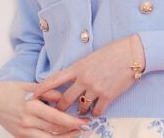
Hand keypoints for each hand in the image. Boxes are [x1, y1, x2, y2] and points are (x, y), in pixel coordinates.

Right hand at [0, 80, 91, 136]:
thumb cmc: (13, 90)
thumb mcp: (32, 86)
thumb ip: (49, 92)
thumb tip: (64, 97)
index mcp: (32, 107)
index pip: (57, 118)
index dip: (72, 122)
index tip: (84, 121)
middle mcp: (28, 122)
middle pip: (55, 130)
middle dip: (72, 130)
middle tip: (86, 127)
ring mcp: (23, 131)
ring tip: (77, 133)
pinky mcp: (20, 136)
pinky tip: (61, 136)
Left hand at [29, 34, 145, 117]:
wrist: (131, 53)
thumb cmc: (113, 50)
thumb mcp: (92, 56)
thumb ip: (81, 67)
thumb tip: (73, 76)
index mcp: (78, 66)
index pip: (54, 79)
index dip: (41, 89)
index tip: (31, 95)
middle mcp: (84, 79)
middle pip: (64, 100)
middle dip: (58, 108)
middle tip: (56, 112)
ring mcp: (95, 88)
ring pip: (79, 108)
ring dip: (78, 111)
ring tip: (79, 112)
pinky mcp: (108, 96)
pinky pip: (96, 111)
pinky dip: (94, 113)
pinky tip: (95, 111)